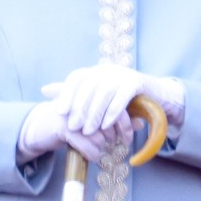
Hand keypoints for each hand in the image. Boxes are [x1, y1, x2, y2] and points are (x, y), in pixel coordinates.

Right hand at [17, 98, 132, 164]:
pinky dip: (92, 154)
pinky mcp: (65, 127)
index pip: (117, 107)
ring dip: (101, 146)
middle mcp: (84, 101)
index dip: (125, 124)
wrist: (40, 128)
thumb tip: (139, 122)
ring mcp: (74, 113)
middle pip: (111, 122)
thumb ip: (115, 118)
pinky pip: (89, 146)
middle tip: (115, 143)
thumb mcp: (93, 120)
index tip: (126, 137)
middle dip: (116, 136)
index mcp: (91, 95)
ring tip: (96, 147)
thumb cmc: (71, 123)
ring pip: (101, 136)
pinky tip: (91, 155)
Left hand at [42, 65, 184, 135]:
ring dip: (95, 114)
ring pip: (104, 93)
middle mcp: (108, 69)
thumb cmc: (123, 101)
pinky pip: (121, 97)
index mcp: (96, 71)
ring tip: (89, 131)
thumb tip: (44, 90)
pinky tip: (107, 126)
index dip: (66, 93)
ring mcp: (123, 74)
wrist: (156, 98)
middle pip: (89, 86)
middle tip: (74, 127)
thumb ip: (74, 94)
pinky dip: (113, 112)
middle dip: (80, 108)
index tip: (59, 111)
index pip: (76, 78)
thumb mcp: (97, 98)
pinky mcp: (137, 82)